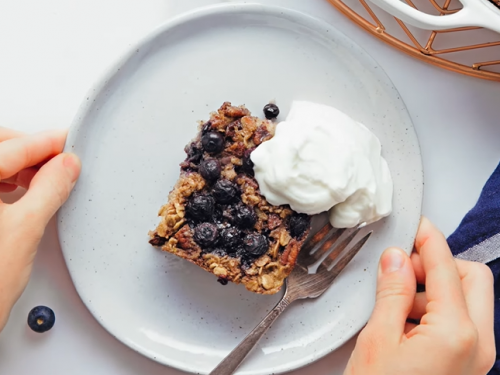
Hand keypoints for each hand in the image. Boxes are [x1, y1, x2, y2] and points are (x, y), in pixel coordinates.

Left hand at [0, 127, 80, 330]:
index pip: (12, 147)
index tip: (68, 144)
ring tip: (43, 178)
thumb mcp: (23, 230)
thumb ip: (48, 190)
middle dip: (28, 149)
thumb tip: (65, 167)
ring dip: (16, 165)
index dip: (46, 144)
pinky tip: (16, 190)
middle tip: (59, 161)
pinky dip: (2, 180)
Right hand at [344, 217, 494, 374]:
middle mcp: (479, 345)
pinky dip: (434, 311)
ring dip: (432, 291)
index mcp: (457, 334)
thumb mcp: (377, 340)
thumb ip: (390, 292)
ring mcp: (478, 357)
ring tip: (395, 309)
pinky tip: (404, 326)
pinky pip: (460, 321)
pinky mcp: (468, 364)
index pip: (445, 268)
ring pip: (467, 300)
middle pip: (471, 279)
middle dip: (438, 266)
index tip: (416, 226)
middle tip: (401, 270)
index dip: (429, 240)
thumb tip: (396, 258)